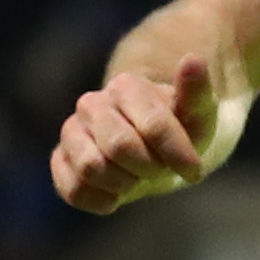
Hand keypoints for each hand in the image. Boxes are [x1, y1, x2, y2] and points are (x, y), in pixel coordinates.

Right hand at [51, 53, 223, 211]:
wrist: (155, 148)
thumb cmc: (180, 129)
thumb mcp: (199, 114)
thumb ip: (196, 91)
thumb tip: (192, 59)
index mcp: (126, 87)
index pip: (153, 126)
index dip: (178, 155)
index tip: (195, 170)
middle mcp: (91, 104)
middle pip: (120, 147)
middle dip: (149, 168)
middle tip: (160, 169)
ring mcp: (71, 132)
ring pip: (92, 168)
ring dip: (125, 184)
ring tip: (137, 176)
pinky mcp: (60, 161)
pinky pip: (73, 191)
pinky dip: (101, 200)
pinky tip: (117, 194)